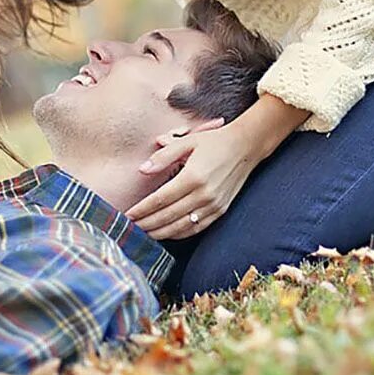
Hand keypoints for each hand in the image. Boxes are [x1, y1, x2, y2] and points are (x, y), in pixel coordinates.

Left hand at [125, 116, 265, 240]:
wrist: (246, 147)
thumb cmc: (214, 142)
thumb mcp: (188, 141)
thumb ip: (164, 156)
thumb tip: (142, 170)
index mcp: (193, 176)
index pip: (160, 199)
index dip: (142, 210)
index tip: (127, 215)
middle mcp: (204, 194)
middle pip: (168, 216)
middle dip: (146, 224)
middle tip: (130, 228)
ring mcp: (213, 205)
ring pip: (181, 226)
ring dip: (160, 233)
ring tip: (144, 234)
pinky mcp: (220, 211)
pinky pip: (196, 228)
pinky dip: (179, 233)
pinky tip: (166, 233)